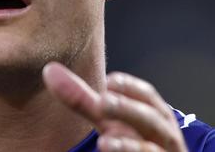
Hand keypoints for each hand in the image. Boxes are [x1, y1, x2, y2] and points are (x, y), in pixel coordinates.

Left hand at [43, 62, 186, 151]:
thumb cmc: (129, 142)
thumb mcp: (105, 121)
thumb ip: (80, 99)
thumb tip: (50, 70)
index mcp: (155, 116)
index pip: (148, 97)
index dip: (130, 87)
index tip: (109, 81)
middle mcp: (164, 136)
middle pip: (152, 119)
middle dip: (128, 110)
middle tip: (102, 102)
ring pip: (151, 149)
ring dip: (128, 144)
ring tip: (104, 141)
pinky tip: (107, 148)